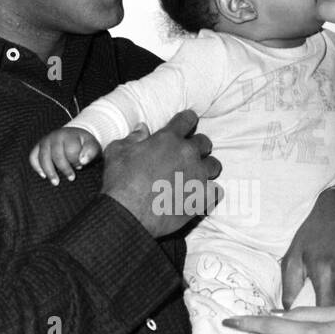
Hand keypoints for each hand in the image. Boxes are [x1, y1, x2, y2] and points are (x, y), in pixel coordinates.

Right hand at [29, 128, 101, 184]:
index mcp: (69, 135)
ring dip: (49, 171)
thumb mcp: (92, 145)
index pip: (71, 150)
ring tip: (56, 182)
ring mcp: (45, 141)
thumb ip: (90, 152)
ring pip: (43, 157)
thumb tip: (82, 161)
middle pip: (56, 155)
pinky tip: (43, 175)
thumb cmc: (84, 144)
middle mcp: (54, 136)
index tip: (80, 167)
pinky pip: (33, 157)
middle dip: (64, 168)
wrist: (74, 135)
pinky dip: (36, 166)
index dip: (76, 161)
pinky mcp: (38, 147)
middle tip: (72, 178)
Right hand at [101, 109, 221, 238]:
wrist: (128, 214)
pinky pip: (216, 191)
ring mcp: (197, 176)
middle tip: (187, 155)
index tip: (186, 124)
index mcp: (169, 139)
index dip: (187, 120)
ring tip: (196, 175)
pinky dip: (209, 192)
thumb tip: (142, 128)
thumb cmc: (120, 182)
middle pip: (205, 142)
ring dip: (206, 168)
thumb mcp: (117, 152)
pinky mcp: (201, 198)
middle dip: (197, 146)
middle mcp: (187, 154)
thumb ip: (133, 137)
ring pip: (214, 165)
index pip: (187, 119)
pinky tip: (199, 195)